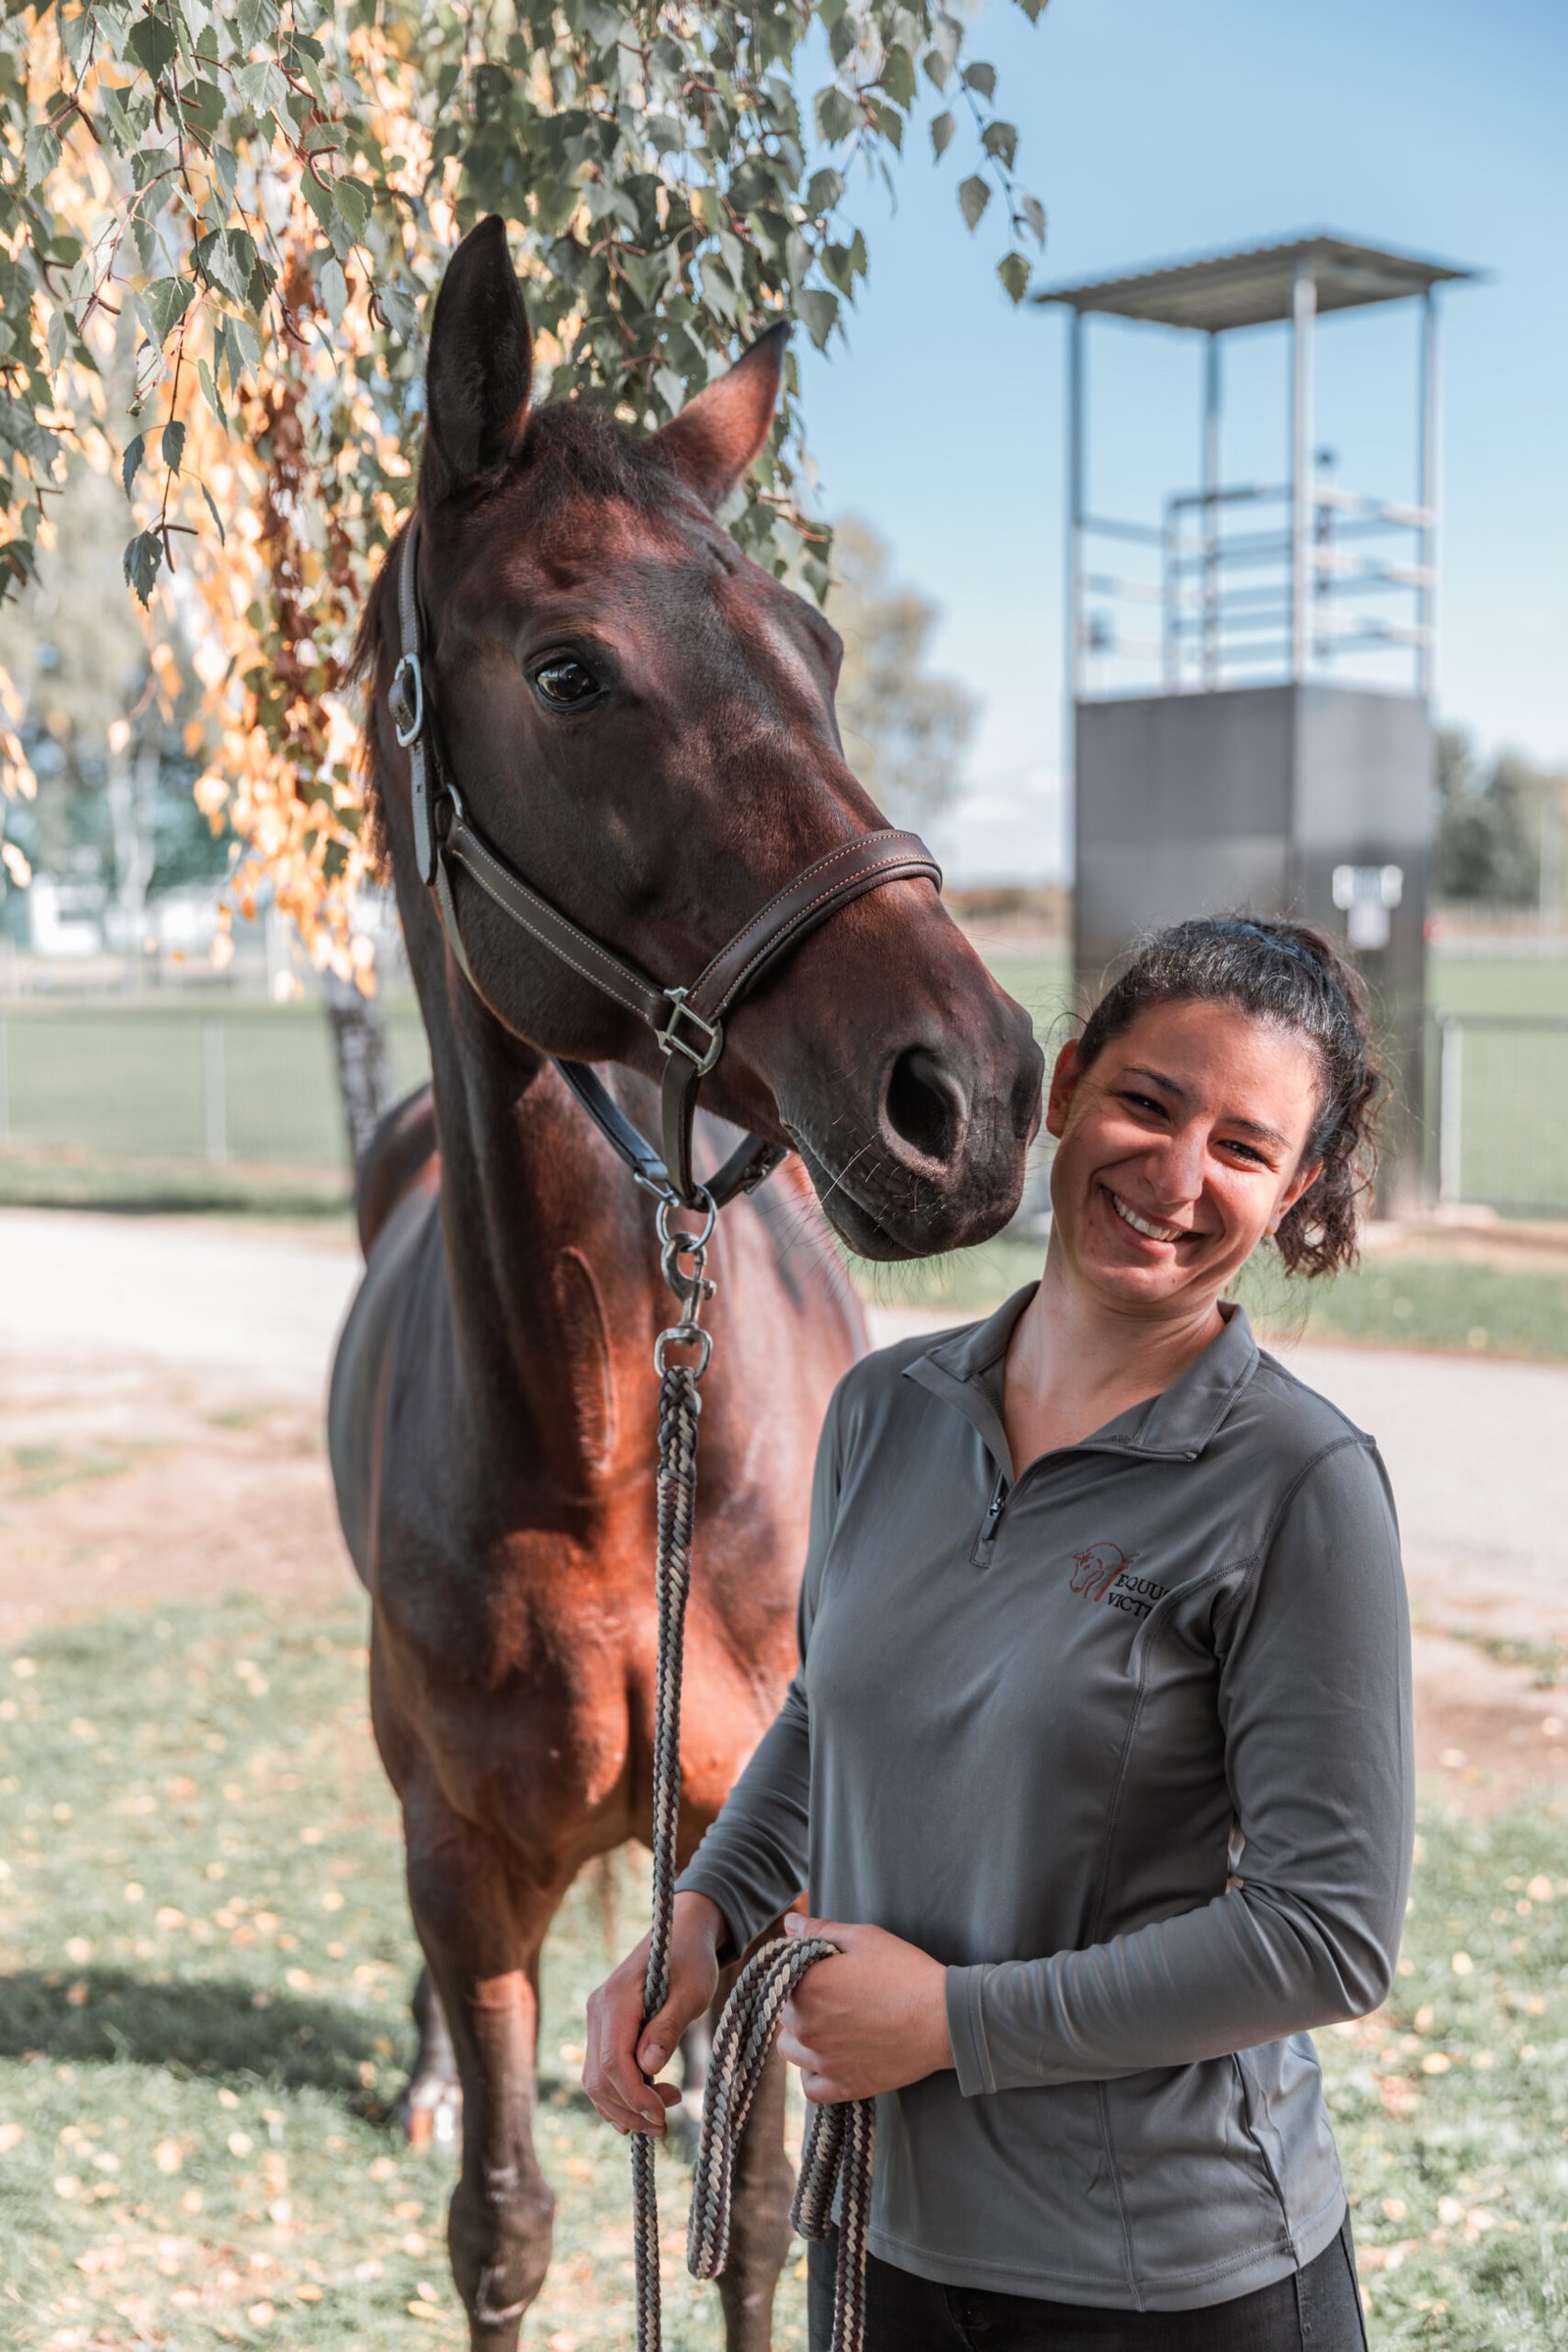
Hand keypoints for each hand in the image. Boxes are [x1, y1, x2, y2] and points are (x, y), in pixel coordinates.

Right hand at [583, 1890, 723, 2136]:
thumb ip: (669, 2026)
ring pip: (595, 2080)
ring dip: (624, 2107)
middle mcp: (597, 2010)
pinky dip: (617, 2096)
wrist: (680, 1931)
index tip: (663, 2115)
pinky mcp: (604, 2028)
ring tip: (661, 2116)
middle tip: (666, 2122)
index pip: (613, 2062)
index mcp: (617, 1999)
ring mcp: (597, 2019)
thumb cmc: (692, 1958)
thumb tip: (647, 2067)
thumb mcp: (692, 1990)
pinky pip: (601, 2071)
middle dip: (630, 2108)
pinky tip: (640, 2111)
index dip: (635, 2096)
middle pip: (599, 2078)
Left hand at [775, 1913, 953, 2103]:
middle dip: (801, 2001)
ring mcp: (825, 2061)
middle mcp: (808, 2027)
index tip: (820, 1971)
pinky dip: (814, 2073)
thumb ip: (820, 1929)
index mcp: (808, 1987)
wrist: (944, 2018)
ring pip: (790, 2050)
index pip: (780, 1980)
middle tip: (833, 1994)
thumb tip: (789, 1923)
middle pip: (784, 2014)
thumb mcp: (864, 1938)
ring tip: (831, 2023)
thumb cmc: (905, 1972)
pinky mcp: (845, 2086)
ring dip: (802, 2036)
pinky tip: (831, 2056)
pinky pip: (810, 2087)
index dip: (798, 1973)